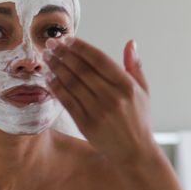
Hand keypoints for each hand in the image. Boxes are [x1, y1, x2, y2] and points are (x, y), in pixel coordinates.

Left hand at [44, 37, 155, 164]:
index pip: (99, 60)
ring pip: (72, 84)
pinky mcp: (86, 124)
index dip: (81, 47)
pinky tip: (49, 78)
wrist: (134, 151)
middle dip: (64, 54)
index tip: (68, 38)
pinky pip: (67, 101)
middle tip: (51, 44)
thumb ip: (135, 66)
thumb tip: (131, 43)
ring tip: (47, 57)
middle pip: (82, 70)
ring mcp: (99, 111)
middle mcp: (113, 97)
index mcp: (127, 86)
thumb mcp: (143, 91)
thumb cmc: (138, 118)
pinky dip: (56, 88)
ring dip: (56, 68)